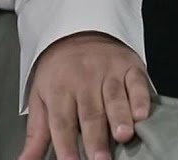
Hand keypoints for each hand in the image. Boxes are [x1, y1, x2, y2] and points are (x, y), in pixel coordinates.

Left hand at [17, 31, 150, 159]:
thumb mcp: (41, 99)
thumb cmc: (58, 75)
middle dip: (95, 138)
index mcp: (58, 90)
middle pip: (89, 113)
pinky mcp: (129, 67)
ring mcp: (107, 72)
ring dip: (119, 117)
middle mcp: (82, 80)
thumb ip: (36, 135)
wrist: (78, 32)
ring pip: (113, 97)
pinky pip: (136, 82)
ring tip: (122, 136)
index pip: (61, 122)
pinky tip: (141, 114)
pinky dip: (140, 98)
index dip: (66, 144)